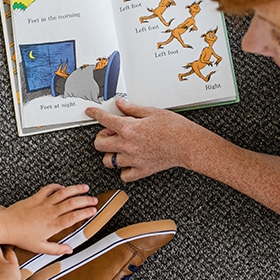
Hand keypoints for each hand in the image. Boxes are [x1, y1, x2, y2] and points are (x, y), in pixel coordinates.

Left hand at [2, 184, 96, 254]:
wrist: (6, 226)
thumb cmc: (21, 237)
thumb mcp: (40, 247)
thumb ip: (56, 249)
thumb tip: (69, 250)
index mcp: (53, 225)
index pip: (74, 216)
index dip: (86, 212)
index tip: (93, 210)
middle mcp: (50, 212)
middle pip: (72, 203)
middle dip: (86, 200)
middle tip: (94, 200)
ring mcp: (43, 203)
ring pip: (63, 193)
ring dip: (75, 189)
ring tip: (85, 188)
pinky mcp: (36, 197)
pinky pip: (49, 189)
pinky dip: (57, 186)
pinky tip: (62, 187)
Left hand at [85, 98, 200, 180]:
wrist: (188, 144)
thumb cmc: (174, 128)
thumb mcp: (152, 111)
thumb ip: (132, 108)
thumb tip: (120, 104)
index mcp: (129, 128)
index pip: (104, 120)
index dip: (94, 113)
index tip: (90, 112)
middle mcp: (128, 145)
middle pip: (99, 144)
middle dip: (101, 136)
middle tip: (110, 132)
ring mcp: (133, 160)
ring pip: (108, 161)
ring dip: (110, 153)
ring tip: (118, 147)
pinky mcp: (141, 170)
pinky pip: (123, 175)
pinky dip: (123, 170)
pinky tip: (127, 162)